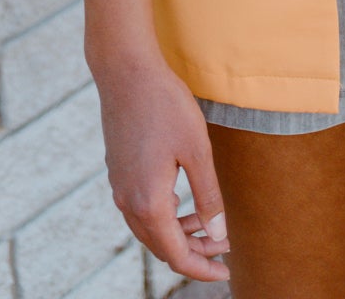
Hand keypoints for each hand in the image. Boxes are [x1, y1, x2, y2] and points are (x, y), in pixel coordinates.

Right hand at [93, 52, 229, 283]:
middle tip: (223, 248)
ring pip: (151, 229)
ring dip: (179, 234)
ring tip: (208, 225)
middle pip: (162, 246)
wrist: (126, 72)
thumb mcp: (197, 151)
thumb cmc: (165, 106)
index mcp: (149, 203)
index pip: (176, 254)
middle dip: (194, 252)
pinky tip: (183, 201)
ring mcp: (120, 188)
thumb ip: (208, 197)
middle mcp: (129, 203)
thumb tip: (218, 234)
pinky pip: (142, 210)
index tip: (226, 273)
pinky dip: (165, 216)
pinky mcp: (118, 173)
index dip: (202, 268)